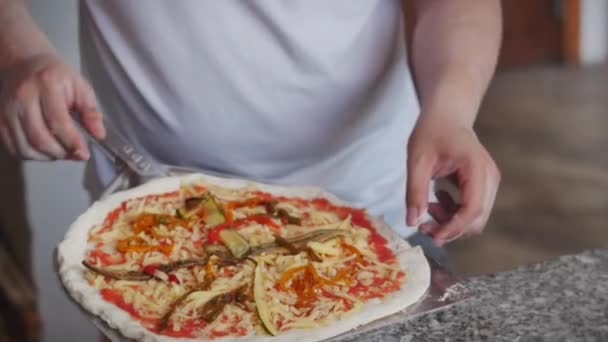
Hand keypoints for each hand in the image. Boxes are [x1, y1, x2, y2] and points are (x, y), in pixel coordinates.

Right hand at [0, 53, 104, 159]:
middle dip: (61, 153)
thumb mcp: (80, 86)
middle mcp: (23, 97)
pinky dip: (32, 156)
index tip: (84, 154)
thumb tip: (99, 135)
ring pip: (25, 147)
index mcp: (46, 84)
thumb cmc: (57, 77)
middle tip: (75, 154)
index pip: (58, 121)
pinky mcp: (0, 120)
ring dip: (47, 157)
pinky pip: (15, 148)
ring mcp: (7, 110)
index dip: (72, 142)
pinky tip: (46, 150)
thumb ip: (91, 111)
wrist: (25, 64)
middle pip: (39, 138)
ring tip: (62, 152)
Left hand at [406, 116, 500, 245]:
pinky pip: (472, 209)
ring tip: (428, 208)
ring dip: (451, 222)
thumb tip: (412, 222)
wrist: (447, 115)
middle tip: (423, 226)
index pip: (473, 209)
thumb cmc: (432, 131)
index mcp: (476, 168)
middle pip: (477, 218)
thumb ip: (415, 191)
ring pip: (476, 218)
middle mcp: (489, 177)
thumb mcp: (417, 160)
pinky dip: (454, 213)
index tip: (433, 236)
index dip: (454, 228)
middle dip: (450, 228)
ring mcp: (489, 182)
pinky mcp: (483, 185)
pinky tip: (437, 200)